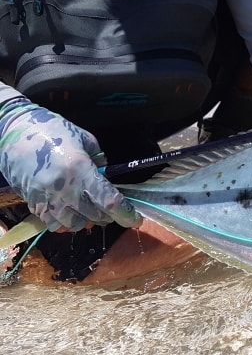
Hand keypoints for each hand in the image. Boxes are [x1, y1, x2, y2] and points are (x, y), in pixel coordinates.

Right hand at [0, 97, 141, 231]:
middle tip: (110, 207)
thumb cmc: (52, 130)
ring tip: (89, 208)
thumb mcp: (84, 139)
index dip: (126, 214)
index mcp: (80, 169)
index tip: (135, 220)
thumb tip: (108, 176)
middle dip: (108, 215)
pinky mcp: (33, 202)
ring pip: (75, 224)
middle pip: (95, 215)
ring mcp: (47, 198)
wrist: (13, 131)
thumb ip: (100, 160)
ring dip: (88, 220)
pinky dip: (66, 222)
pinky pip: (54, 224)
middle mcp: (64, 188)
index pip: (109, 201)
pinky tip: (70, 211)